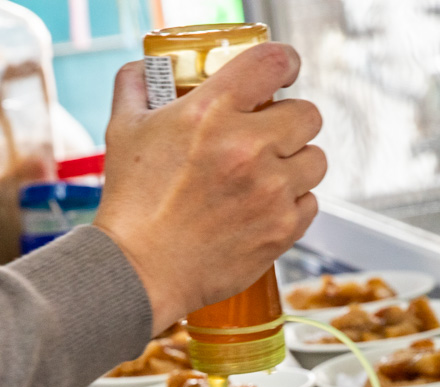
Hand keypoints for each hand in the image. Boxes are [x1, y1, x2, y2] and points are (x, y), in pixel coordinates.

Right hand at [94, 43, 326, 331]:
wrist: (139, 271)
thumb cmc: (131, 204)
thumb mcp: (123, 130)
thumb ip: (136, 86)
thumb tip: (146, 67)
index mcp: (211, 111)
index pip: (274, 62)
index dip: (285, 63)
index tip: (284, 72)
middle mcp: (247, 146)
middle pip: (308, 113)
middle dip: (290, 121)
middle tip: (269, 136)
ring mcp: (270, 190)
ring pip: (316, 159)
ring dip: (296, 164)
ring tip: (266, 176)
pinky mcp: (282, 229)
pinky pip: (311, 202)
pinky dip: (292, 204)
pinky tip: (263, 208)